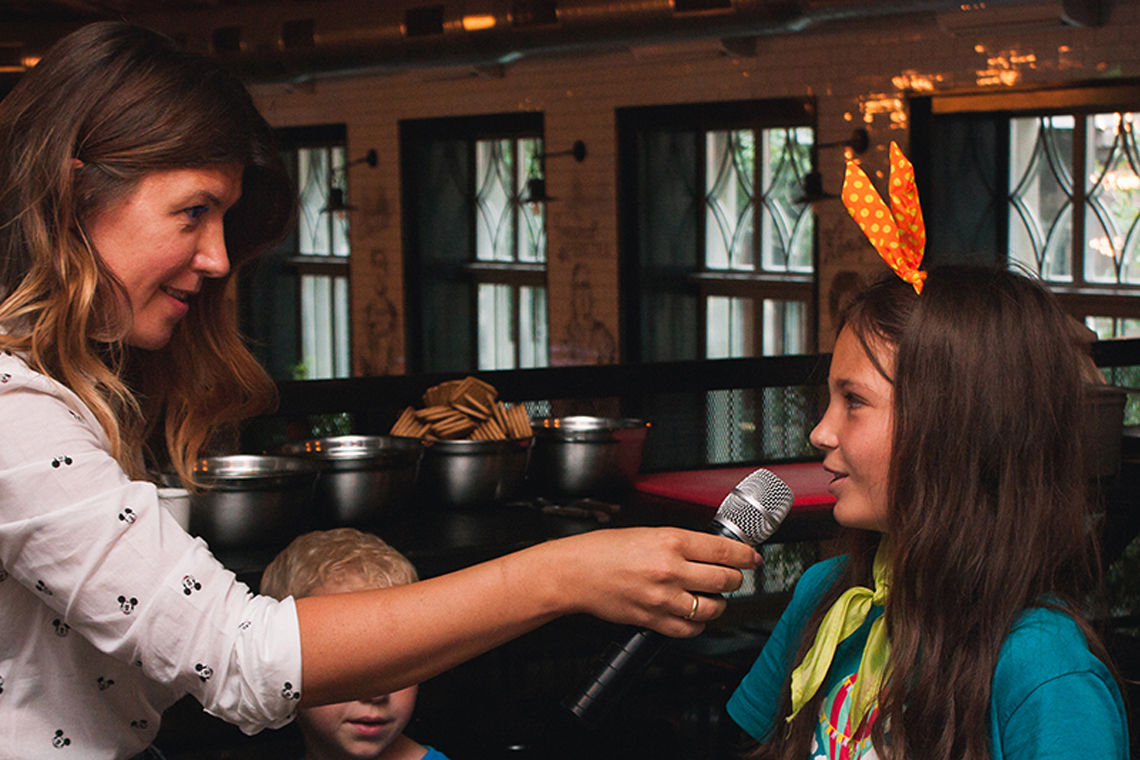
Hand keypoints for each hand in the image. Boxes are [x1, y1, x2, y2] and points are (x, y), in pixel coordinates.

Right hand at [540, 527, 761, 636]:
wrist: (576, 572)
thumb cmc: (604, 550)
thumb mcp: (648, 533)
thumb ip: (681, 543)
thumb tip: (712, 550)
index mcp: (671, 541)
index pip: (725, 551)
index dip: (746, 556)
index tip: (752, 558)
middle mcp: (671, 569)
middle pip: (726, 579)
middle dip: (734, 578)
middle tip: (730, 575)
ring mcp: (664, 597)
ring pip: (714, 606)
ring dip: (718, 602)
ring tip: (710, 595)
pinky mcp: (654, 619)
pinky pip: (692, 628)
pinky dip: (699, 622)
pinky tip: (693, 613)